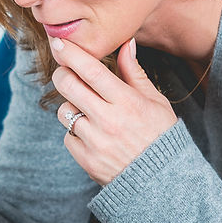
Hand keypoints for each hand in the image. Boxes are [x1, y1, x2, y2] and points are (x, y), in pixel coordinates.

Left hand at [51, 36, 177, 184]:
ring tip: (89, 111)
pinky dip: (75, 132)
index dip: (71, 53)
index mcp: (127, 102)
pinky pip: (67, 136)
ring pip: (64, 111)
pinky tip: (93, 135)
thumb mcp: (155, 101)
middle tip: (65, 72)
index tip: (60, 42)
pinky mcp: (86, 160)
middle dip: (62, 74)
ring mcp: (95, 141)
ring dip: (71, 106)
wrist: (161, 180)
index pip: (91, 70)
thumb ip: (134, 72)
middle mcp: (108, 120)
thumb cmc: (160, 134)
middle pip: (68, 86)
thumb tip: (125, 43)